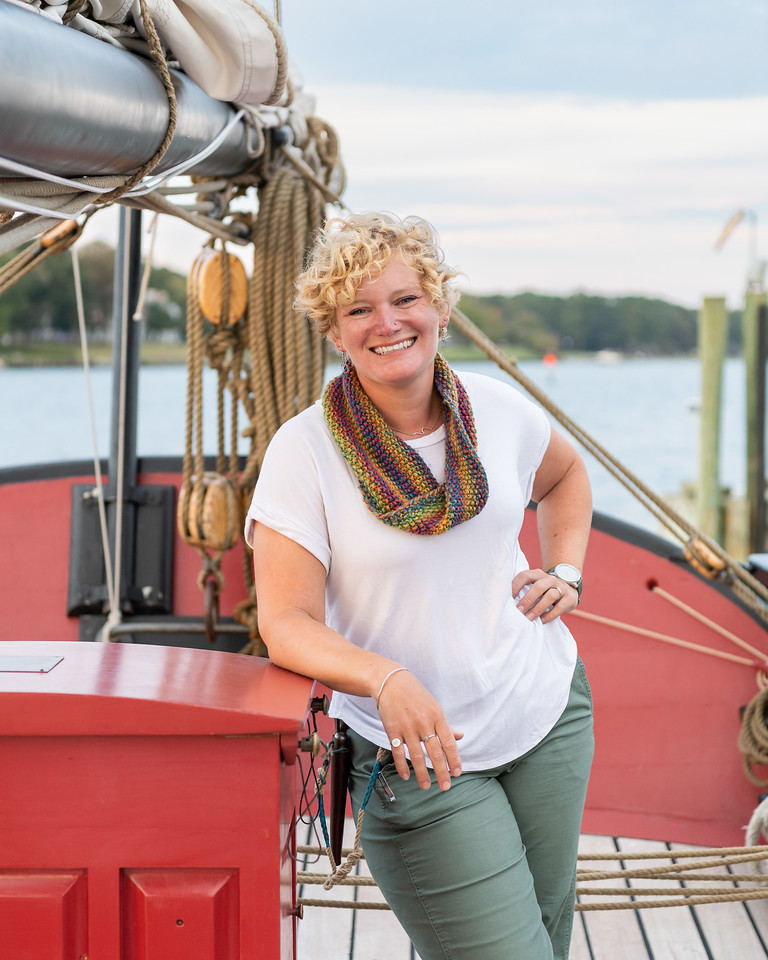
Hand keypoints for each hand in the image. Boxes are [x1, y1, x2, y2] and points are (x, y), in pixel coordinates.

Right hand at [376, 668, 462, 790]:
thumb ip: (446, 724)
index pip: (448, 742)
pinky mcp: (392, 730)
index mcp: (437, 716)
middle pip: (435, 752)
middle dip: (441, 772)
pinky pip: (398, 752)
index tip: (457, 773)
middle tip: (445, 787)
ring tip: (426, 786)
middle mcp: (423, 723)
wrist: (390, 682)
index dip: (454, 759)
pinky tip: (406, 776)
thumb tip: (460, 737)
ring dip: (422, 774)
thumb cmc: (415, 694)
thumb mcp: (434, 706)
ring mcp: (407, 727)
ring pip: (417, 756)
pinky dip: (402, 766)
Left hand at [511, 567, 577, 622]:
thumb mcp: (535, 586)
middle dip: (527, 599)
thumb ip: (524, 590)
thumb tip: (507, 603)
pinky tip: (542, 621)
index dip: (516, 586)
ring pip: (550, 595)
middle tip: (519, 611)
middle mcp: (550, 578)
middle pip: (538, 586)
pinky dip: (549, 615)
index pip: (525, 576)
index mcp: (537, 574)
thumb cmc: (544, 591)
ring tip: (529, 618)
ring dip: (538, 608)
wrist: (568, 589)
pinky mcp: (570, 598)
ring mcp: (561, 587)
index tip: (509, 598)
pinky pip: (559, 607)